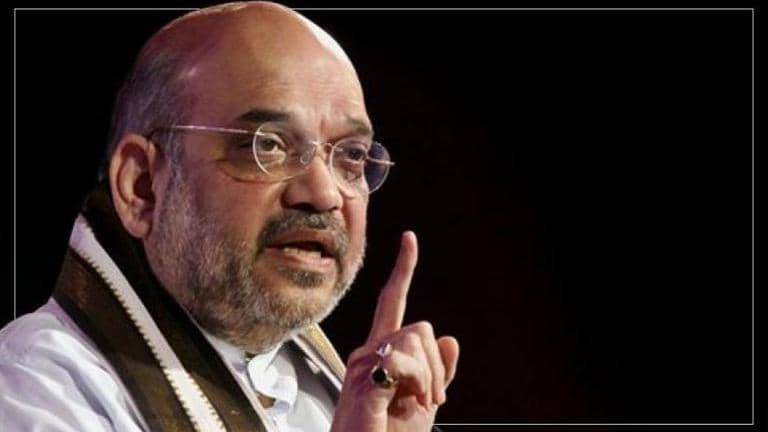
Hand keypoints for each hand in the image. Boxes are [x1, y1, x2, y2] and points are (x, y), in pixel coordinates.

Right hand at [331, 232, 459, 431]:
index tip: (409, 240)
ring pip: (414, 339)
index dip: (403, 270)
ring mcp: (361, 365)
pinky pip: (403, 360)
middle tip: (431, 399)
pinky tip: (406, 402)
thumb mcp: (422, 403)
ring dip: (429, 378)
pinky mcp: (362, 381)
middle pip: (419, 326)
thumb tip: (449, 339)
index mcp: (380, 355)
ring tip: (416, 404)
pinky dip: (419, 384)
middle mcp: (366, 353)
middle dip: (436, 365)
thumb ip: (436, 371)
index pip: (392, 303)